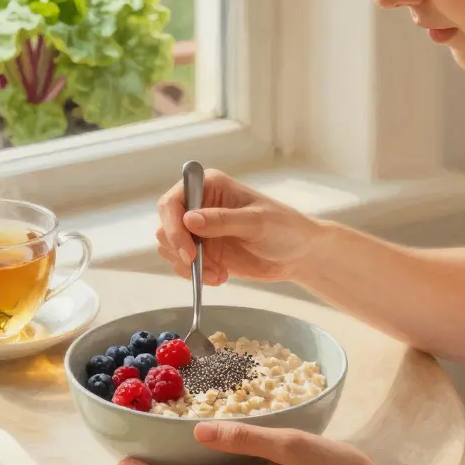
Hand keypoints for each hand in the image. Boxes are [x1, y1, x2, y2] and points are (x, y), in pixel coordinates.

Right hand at [156, 169, 322, 283]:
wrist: (298, 254)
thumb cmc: (285, 228)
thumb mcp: (257, 222)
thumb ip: (223, 220)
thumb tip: (189, 219)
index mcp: (209, 187)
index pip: (172, 202)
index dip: (173, 226)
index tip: (188, 251)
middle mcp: (199, 206)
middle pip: (165, 226)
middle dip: (180, 250)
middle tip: (203, 267)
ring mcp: (200, 231)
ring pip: (170, 248)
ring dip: (189, 266)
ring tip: (218, 274)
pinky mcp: (204, 252)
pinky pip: (183, 265)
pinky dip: (196, 275)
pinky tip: (219, 277)